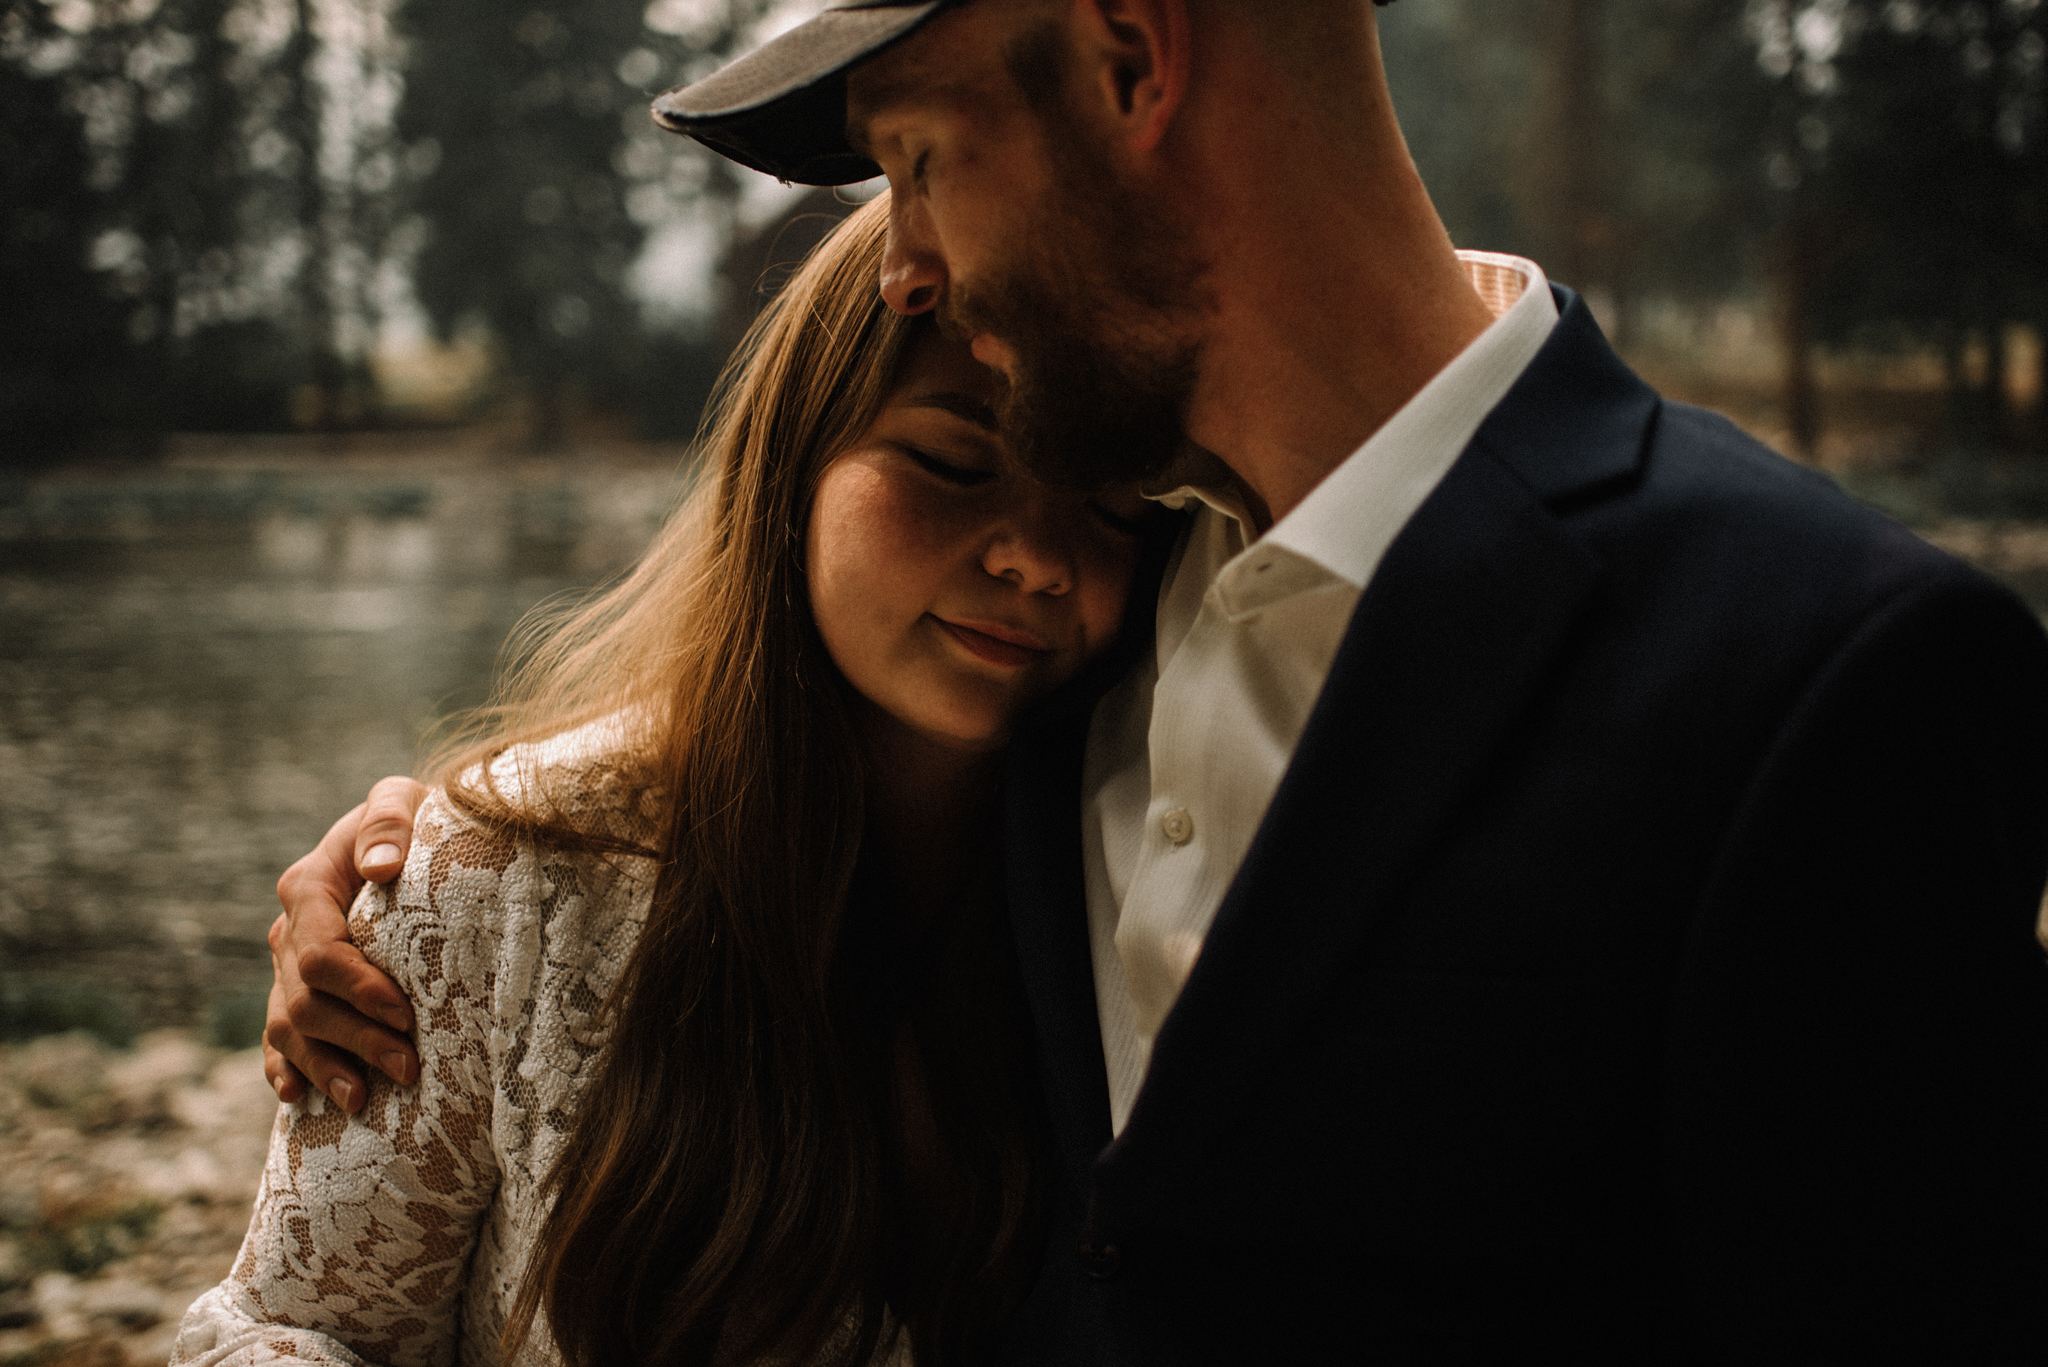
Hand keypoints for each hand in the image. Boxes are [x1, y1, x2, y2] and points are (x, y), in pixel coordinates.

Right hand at [264, 776, 427, 1111]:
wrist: (410, 834)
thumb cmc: (415, 817)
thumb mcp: (404, 799)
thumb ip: (390, 820)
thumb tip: (381, 868)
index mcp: (310, 887)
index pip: (322, 953)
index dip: (358, 989)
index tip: (404, 1013)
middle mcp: (290, 930)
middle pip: (307, 1001)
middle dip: (356, 1039)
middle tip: (408, 1067)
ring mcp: (287, 964)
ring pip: (288, 1028)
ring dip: (323, 1066)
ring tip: (362, 1099)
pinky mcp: (296, 988)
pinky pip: (276, 1037)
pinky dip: (286, 1067)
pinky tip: (297, 1096)